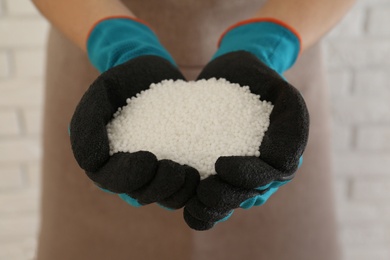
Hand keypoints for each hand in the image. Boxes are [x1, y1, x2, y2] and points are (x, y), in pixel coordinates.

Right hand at [69, 17, 199, 208]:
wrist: (150, 68)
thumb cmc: (122, 79)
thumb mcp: (100, 92)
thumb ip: (87, 124)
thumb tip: (92, 163)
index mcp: (105, 159)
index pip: (112, 181)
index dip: (129, 177)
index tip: (149, 158)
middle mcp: (128, 169)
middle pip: (140, 194)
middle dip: (159, 187)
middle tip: (177, 169)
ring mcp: (153, 170)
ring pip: (163, 196)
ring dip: (178, 191)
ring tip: (192, 172)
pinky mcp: (174, 163)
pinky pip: (183, 186)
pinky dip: (193, 187)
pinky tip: (205, 174)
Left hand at [183, 19, 309, 229]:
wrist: (231, 73)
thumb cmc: (254, 76)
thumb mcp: (278, 86)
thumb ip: (292, 112)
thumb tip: (283, 153)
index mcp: (286, 149)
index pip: (274, 171)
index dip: (249, 175)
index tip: (220, 165)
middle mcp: (269, 167)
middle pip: (253, 192)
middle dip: (228, 196)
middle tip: (203, 191)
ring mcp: (247, 173)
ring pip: (237, 201)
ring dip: (216, 208)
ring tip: (193, 205)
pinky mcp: (226, 174)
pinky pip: (221, 198)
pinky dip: (207, 210)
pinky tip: (188, 209)